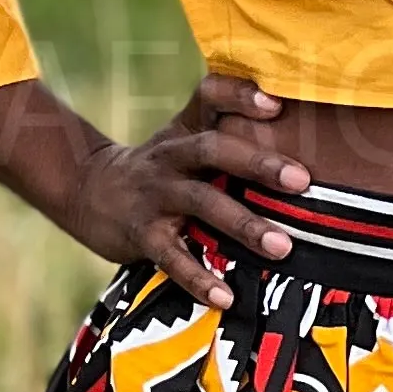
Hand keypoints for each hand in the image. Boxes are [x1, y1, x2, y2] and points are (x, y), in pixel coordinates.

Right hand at [72, 75, 311, 311]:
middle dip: (257, 163)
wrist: (88, 191)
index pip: (210, 96)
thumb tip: (304, 134)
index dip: (239, 95)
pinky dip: (198, 278)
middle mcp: (170, 157)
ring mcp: (155, 195)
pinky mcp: (141, 234)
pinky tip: (226, 296)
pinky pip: (171, 257)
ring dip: (242, 224)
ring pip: (200, 202)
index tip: (276, 103)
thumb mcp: (185, 137)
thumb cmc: (161, 167)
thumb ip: (230, 131)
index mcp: (186, 130)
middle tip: (301, 180)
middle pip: (212, 149)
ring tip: (282, 247)